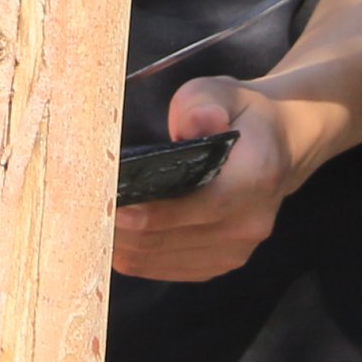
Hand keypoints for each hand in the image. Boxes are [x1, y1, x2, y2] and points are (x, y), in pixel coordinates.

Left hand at [111, 79, 333, 282]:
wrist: (278, 146)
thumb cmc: (239, 114)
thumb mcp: (221, 91)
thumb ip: (201, 104)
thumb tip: (188, 126)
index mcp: (256, 176)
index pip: (204, 205)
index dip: (155, 213)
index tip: (113, 208)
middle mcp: (251, 221)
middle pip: (174, 238)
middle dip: (125, 229)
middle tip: (83, 212)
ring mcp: (238, 249)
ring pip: (164, 259)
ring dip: (125, 245)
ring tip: (91, 222)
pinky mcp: (222, 264)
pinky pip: (169, 269)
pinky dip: (138, 256)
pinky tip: (116, 235)